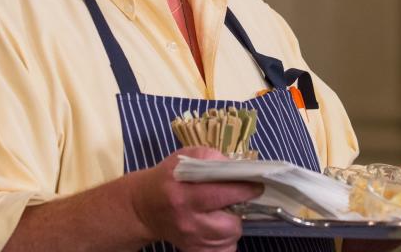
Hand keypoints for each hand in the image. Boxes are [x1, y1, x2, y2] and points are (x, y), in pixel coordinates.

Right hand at [128, 147, 262, 251]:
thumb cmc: (167, 178)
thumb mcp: (183, 158)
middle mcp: (187, 221)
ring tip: (222, 213)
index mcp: (183, 194)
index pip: (220, 195)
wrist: (143, 208)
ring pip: (230, 239)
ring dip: (232, 225)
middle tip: (234, 201)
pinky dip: (226, 240)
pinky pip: (224, 251)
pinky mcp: (193, 251)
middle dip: (238, 212)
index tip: (256, 186)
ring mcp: (190, 241)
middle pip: (230, 224)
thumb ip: (211, 159)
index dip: (243, 190)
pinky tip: (217, 228)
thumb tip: (238, 169)